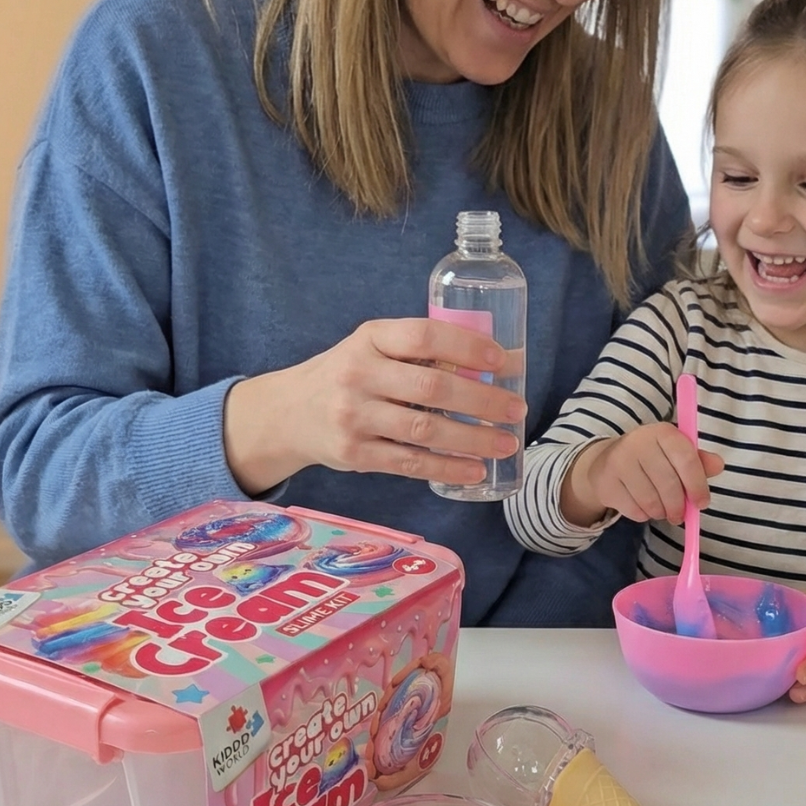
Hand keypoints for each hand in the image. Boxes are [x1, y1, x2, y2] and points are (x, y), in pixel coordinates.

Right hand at [223, 318, 526, 493]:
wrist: (289, 412)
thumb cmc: (349, 373)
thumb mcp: (374, 347)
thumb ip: (420, 352)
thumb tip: (498, 361)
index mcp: (369, 338)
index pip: (424, 336)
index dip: (467, 347)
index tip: (502, 360)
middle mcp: (358, 374)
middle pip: (431, 388)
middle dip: (482, 400)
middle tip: (516, 408)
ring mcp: (353, 417)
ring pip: (424, 431)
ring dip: (472, 439)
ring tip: (506, 442)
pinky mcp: (354, 454)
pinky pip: (409, 464)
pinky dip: (447, 468)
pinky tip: (475, 469)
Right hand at [561, 424, 723, 527]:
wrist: (607, 462)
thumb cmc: (651, 459)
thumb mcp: (675, 455)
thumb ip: (698, 461)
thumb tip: (719, 465)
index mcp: (663, 432)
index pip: (686, 459)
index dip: (697, 485)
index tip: (702, 503)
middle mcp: (639, 441)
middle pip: (668, 484)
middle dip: (678, 506)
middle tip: (678, 515)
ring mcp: (619, 460)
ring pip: (651, 501)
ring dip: (660, 512)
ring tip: (660, 509)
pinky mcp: (606, 481)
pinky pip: (634, 510)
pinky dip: (642, 515)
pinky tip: (641, 505)